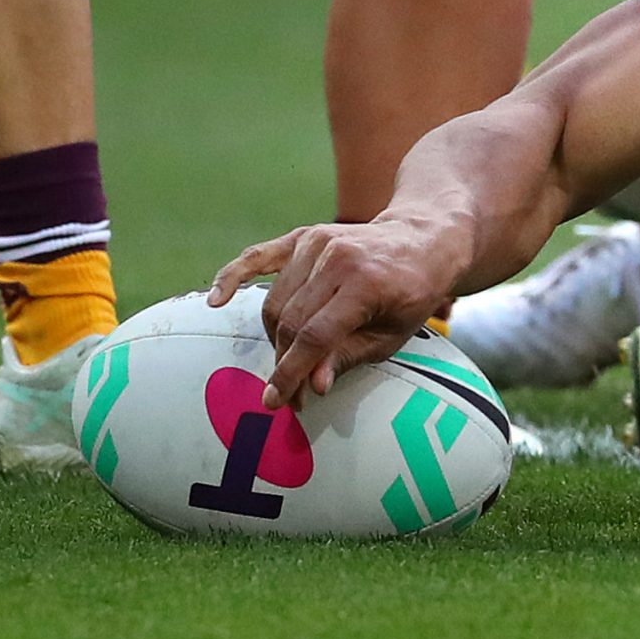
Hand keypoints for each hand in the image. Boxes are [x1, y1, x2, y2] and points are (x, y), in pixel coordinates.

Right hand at [209, 213, 467, 408]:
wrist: (424, 240)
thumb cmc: (412, 293)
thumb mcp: (394, 334)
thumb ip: (350, 357)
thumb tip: (313, 386)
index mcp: (366, 282)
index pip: (315, 336)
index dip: (292, 373)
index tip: (276, 402)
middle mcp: (337, 257)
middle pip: (291, 321)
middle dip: (285, 362)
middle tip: (290, 393)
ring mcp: (317, 242)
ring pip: (276, 302)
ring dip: (276, 338)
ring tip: (289, 362)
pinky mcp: (303, 236)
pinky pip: (256, 257)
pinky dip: (232, 277)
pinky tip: (215, 301)